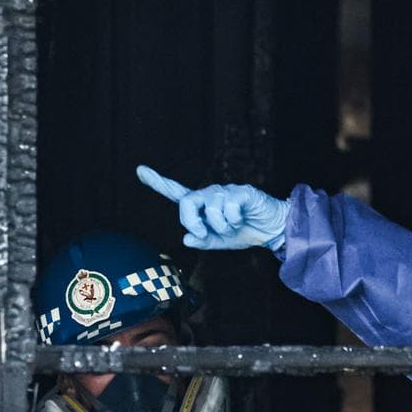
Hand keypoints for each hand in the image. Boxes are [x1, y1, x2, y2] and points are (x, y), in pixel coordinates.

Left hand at [136, 165, 289, 251]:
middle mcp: (210, 194)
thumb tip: (187, 238)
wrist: (271, 229)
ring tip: (232, 227)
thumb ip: (202, 241)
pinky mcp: (241, 191)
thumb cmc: (243, 232)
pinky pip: (229, 208)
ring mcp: (225, 191)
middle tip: (204, 234)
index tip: (140, 170)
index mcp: (201, 205)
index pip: (175, 192)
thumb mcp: (219, 242)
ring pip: (211, 209)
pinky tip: (241, 219)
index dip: (157, 182)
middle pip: (186, 201)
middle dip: (191, 221)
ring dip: (221, 226)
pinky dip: (234, 221)